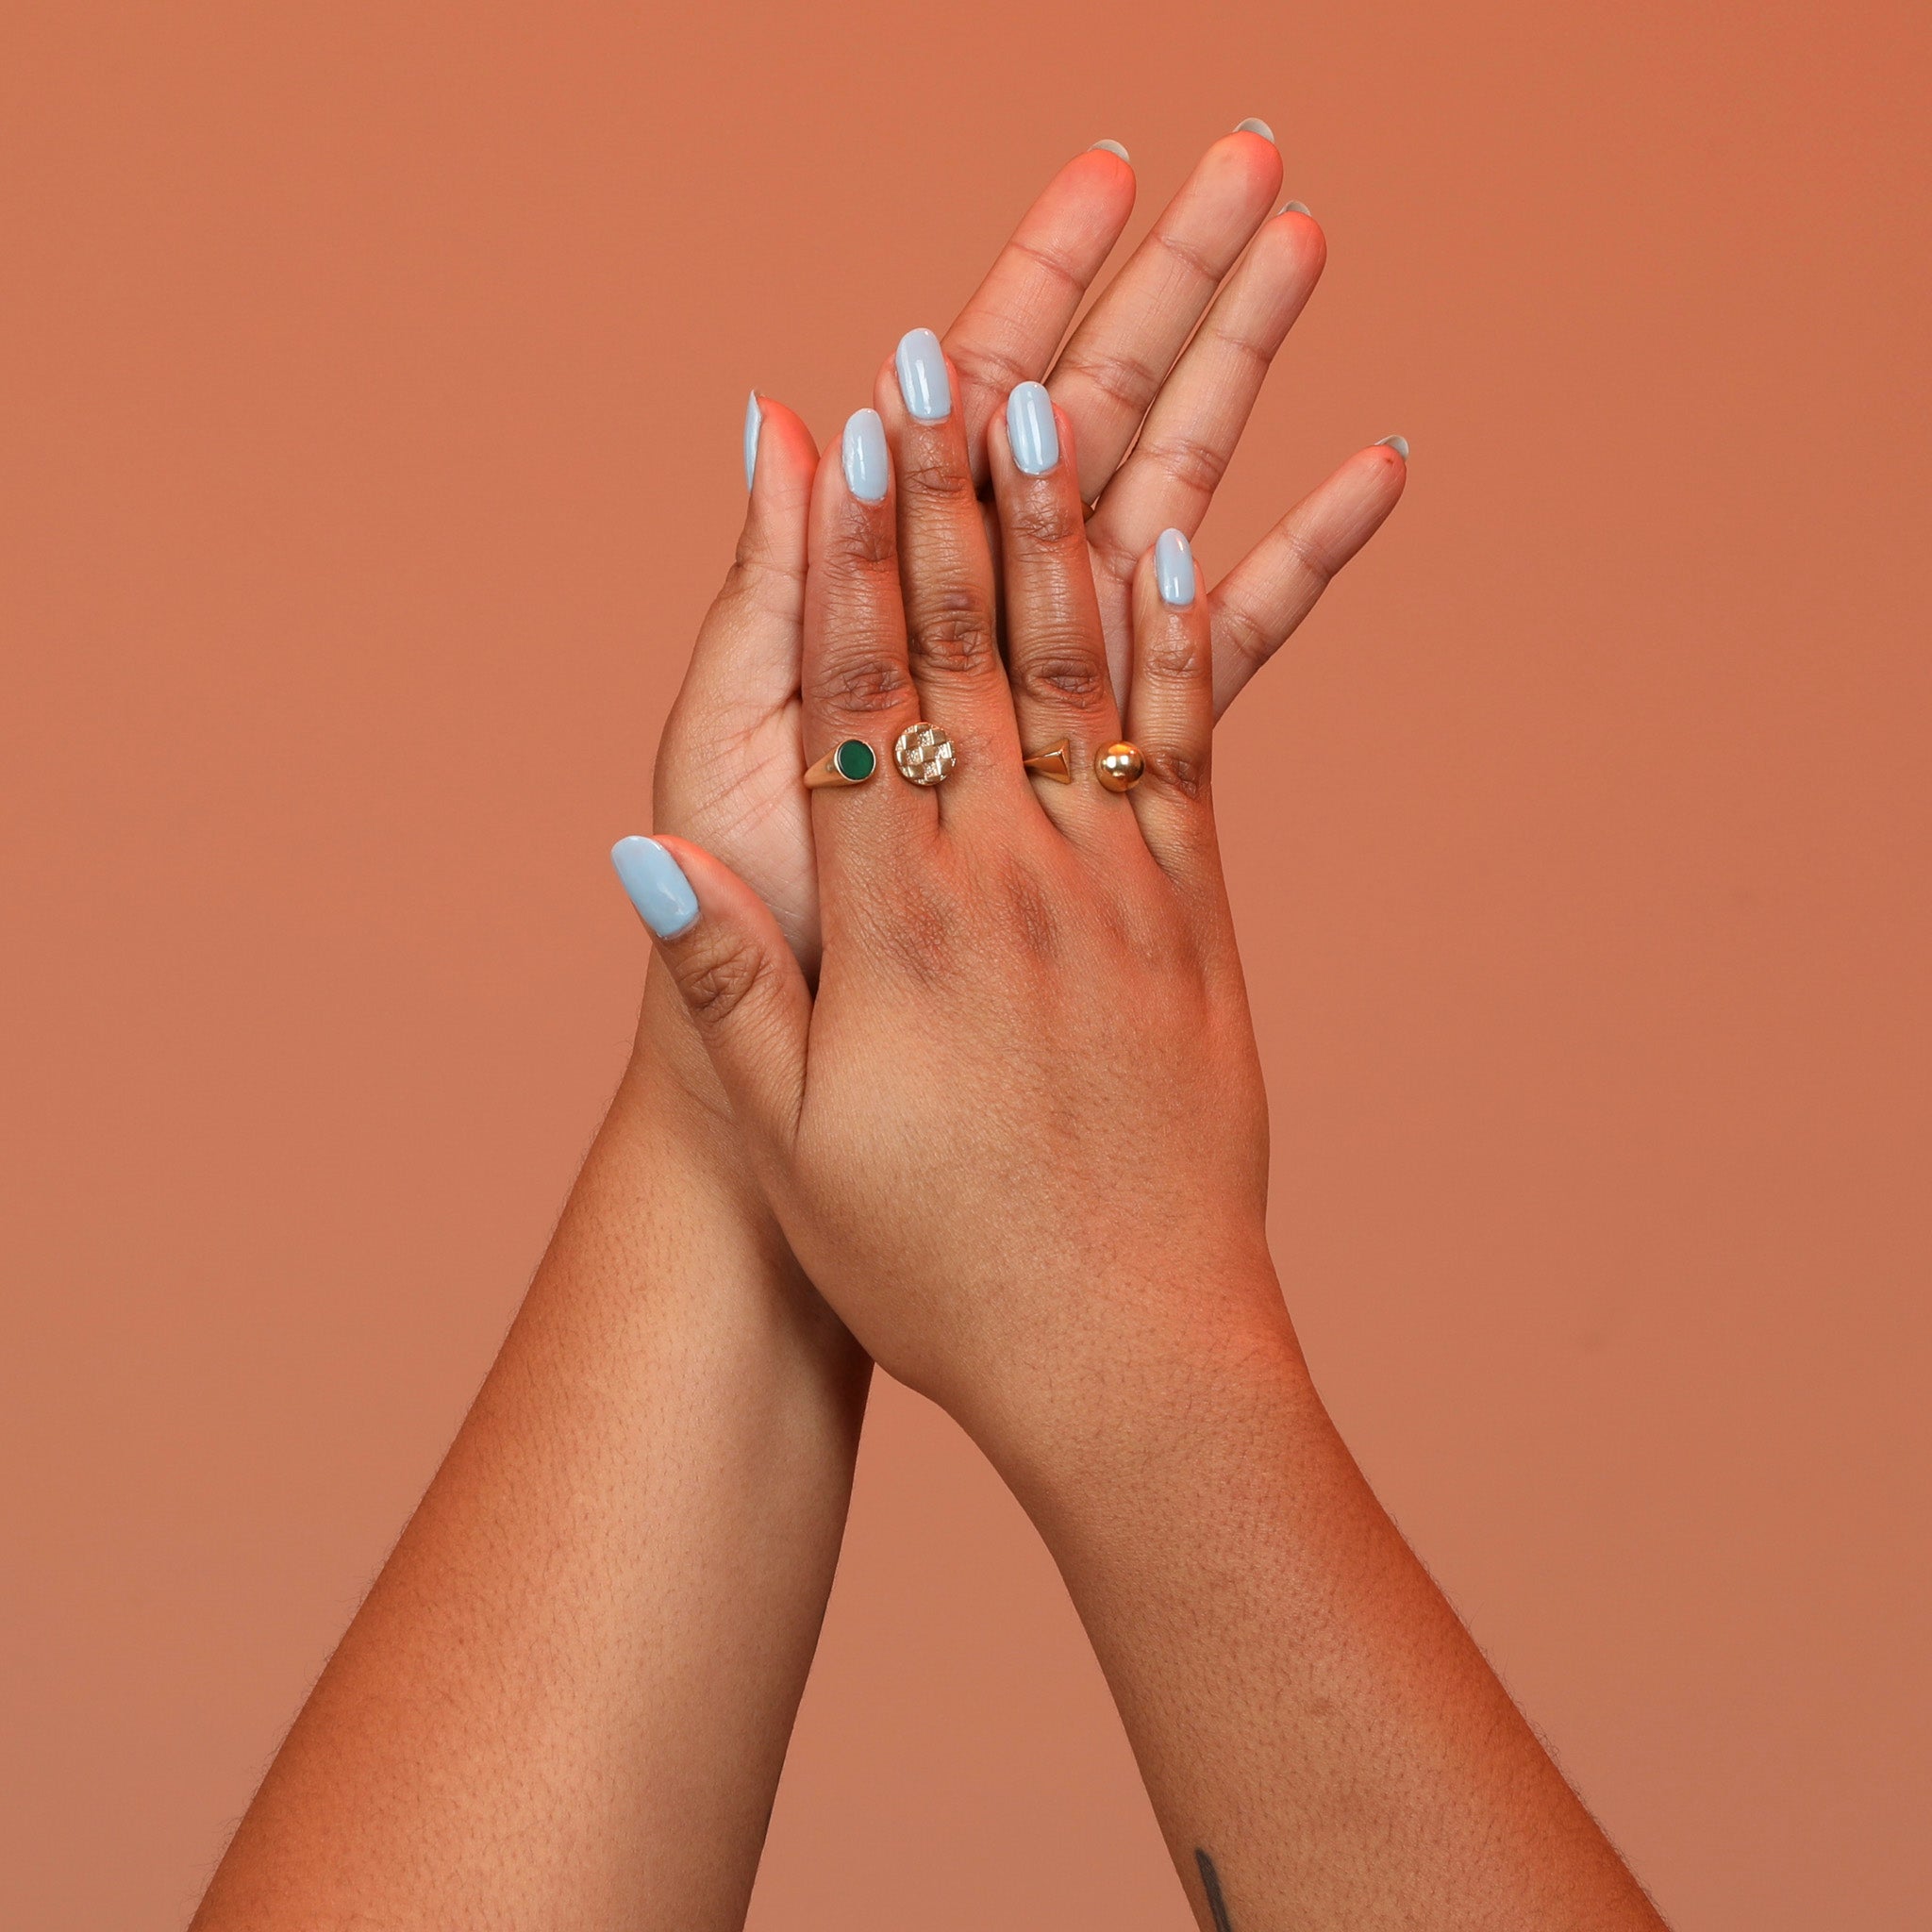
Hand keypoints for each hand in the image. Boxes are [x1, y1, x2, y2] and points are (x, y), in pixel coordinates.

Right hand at [637, 353, 1305, 1441]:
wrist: (1134, 1353)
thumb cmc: (942, 1264)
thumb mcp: (794, 1145)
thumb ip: (722, 988)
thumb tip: (640, 852)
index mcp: (898, 932)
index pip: (863, 702)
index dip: (851, 558)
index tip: (845, 434)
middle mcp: (1012, 883)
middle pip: (974, 653)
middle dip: (950, 494)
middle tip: (941, 354)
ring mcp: (1120, 893)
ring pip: (1084, 677)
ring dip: (1061, 531)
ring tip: (1052, 404)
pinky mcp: (1197, 924)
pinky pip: (1189, 751)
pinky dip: (1178, 644)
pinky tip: (1178, 553)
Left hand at [648, 132, 1404, 1005]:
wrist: (805, 1060)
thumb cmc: (747, 908)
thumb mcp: (730, 738)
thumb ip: (776, 587)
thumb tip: (790, 419)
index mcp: (882, 584)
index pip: (966, 398)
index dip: (1038, 279)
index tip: (1108, 168)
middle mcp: (982, 612)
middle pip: (1091, 412)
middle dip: (1171, 283)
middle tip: (1257, 160)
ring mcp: (1063, 679)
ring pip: (1173, 493)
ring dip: (1245, 373)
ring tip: (1314, 254)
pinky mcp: (1126, 762)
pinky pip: (1229, 644)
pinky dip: (1299, 557)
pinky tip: (1374, 474)